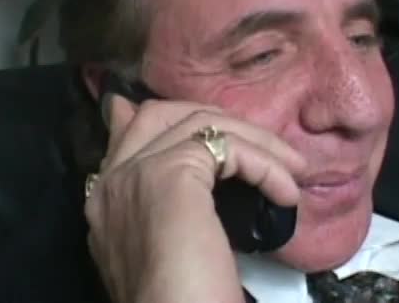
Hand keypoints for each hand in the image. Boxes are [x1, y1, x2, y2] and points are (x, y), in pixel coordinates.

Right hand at [84, 94, 305, 302]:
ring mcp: (137, 173)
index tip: (211, 125)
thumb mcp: (169, 246)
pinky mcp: (172, 174)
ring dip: (256, 141)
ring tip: (292, 169)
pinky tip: (286, 192)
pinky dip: (265, 164)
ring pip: (201, 123)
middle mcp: (114, 179)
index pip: (129, 131)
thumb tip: (197, 174)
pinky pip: (227, 147)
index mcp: (107, 199)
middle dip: (216, 121)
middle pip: (162, 113)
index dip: (174, 119)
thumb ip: (172, 206)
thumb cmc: (181, 298)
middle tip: (259, 146)